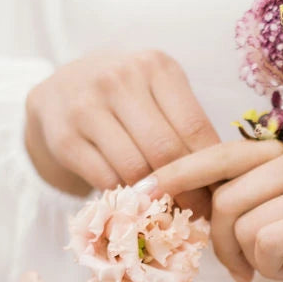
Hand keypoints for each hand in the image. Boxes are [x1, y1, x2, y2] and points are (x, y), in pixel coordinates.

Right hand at [24, 49, 218, 215]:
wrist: (60, 90)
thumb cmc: (125, 95)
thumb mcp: (157, 91)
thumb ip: (186, 123)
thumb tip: (222, 177)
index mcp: (156, 66)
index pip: (194, 127)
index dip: (210, 168)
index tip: (221, 194)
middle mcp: (120, 80)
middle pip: (165, 150)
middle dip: (187, 189)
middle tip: (199, 214)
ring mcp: (87, 107)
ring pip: (135, 168)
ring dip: (157, 198)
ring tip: (172, 212)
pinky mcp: (65, 138)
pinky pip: (106, 180)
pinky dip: (125, 199)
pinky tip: (138, 205)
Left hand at [153, 140, 282, 281]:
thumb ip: (258, 195)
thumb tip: (210, 221)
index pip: (219, 156)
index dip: (177, 174)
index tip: (144, 191)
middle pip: (224, 201)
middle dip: (222, 245)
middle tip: (243, 271)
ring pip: (242, 228)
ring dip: (252, 262)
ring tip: (282, 270)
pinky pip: (266, 244)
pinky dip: (272, 269)